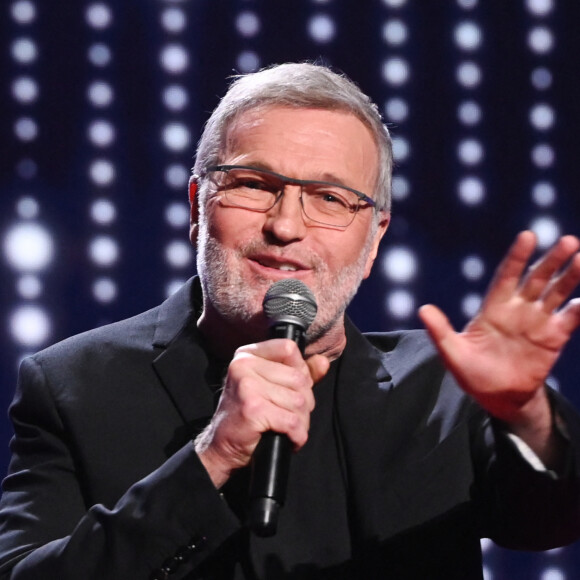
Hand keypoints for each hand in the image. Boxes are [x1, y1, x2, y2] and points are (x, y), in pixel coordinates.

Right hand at [194, 339, 329, 487]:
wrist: (223, 447)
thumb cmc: (248, 414)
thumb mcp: (271, 387)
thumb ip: (298, 372)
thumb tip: (323, 362)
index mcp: (247, 354)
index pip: (288, 348)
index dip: (299, 370)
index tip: (291, 389)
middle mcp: (244, 365)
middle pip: (298, 378)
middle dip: (304, 403)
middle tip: (291, 415)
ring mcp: (248, 386)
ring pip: (299, 401)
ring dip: (301, 422)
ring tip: (289, 429)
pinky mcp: (253, 408)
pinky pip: (292, 421)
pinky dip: (297, 435)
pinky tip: (289, 439)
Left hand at [419, 231, 579, 429]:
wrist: (498, 397)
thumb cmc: (472, 373)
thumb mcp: (453, 353)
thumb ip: (441, 331)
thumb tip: (422, 310)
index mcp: (493, 308)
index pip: (506, 276)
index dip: (516, 257)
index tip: (527, 236)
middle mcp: (518, 309)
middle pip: (536, 279)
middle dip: (550, 260)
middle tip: (569, 241)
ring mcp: (537, 322)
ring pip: (556, 293)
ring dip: (569, 276)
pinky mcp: (554, 338)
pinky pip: (570, 319)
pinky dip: (578, 309)